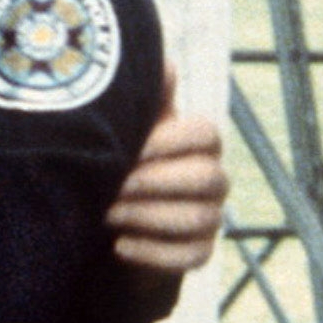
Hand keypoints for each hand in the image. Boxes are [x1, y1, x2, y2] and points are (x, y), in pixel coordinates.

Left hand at [107, 66, 226, 273]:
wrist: (113, 219)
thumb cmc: (124, 161)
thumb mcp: (132, 128)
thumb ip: (147, 98)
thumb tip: (164, 64)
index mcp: (199, 143)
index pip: (206, 134)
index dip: (171, 141)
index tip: (133, 149)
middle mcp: (213, 179)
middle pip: (209, 177)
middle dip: (157, 182)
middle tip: (115, 186)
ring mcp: (210, 217)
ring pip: (201, 219)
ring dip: (150, 217)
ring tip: (108, 214)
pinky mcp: (199, 251)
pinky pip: (191, 257)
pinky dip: (153, 253)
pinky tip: (119, 245)